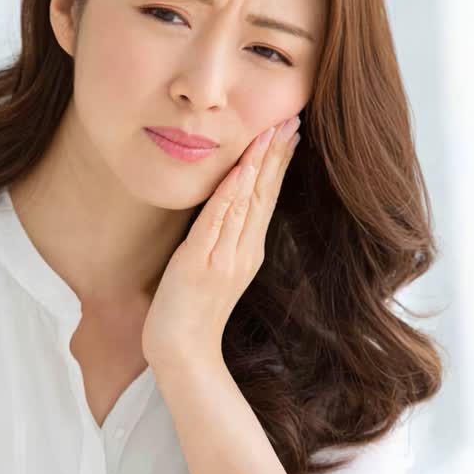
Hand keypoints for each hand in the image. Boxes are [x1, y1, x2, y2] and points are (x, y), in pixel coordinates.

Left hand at [142, 115, 301, 367]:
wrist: (182, 353)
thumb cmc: (190, 313)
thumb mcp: (213, 270)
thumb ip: (223, 240)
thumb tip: (224, 209)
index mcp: (247, 250)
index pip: (266, 197)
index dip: (278, 163)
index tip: (289, 132)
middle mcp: (243, 251)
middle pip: (264, 194)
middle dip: (277, 154)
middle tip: (292, 120)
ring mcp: (225, 257)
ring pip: (246, 201)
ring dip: (259, 164)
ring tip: (272, 132)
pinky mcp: (203, 264)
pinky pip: (219, 221)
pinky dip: (231, 193)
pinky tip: (241, 170)